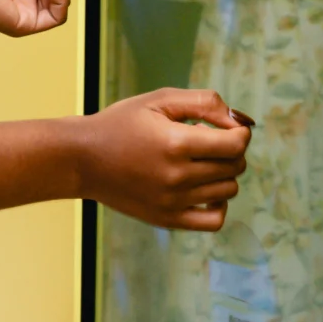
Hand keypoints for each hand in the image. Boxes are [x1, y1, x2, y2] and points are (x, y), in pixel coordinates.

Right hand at [79, 88, 251, 229]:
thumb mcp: (159, 100)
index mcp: (176, 143)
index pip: (236, 144)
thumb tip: (237, 120)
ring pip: (228, 190)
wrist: (82, 159)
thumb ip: (204, 103)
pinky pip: (214, 221)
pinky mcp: (167, 219)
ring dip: (224, 173)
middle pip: (235, 166)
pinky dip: (218, 205)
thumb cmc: (121, 124)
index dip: (240, 132)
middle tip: (207, 140)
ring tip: (199, 162)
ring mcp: (173, 202)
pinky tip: (205, 190)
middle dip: (231, 150)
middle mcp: (177, 176)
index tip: (226, 127)